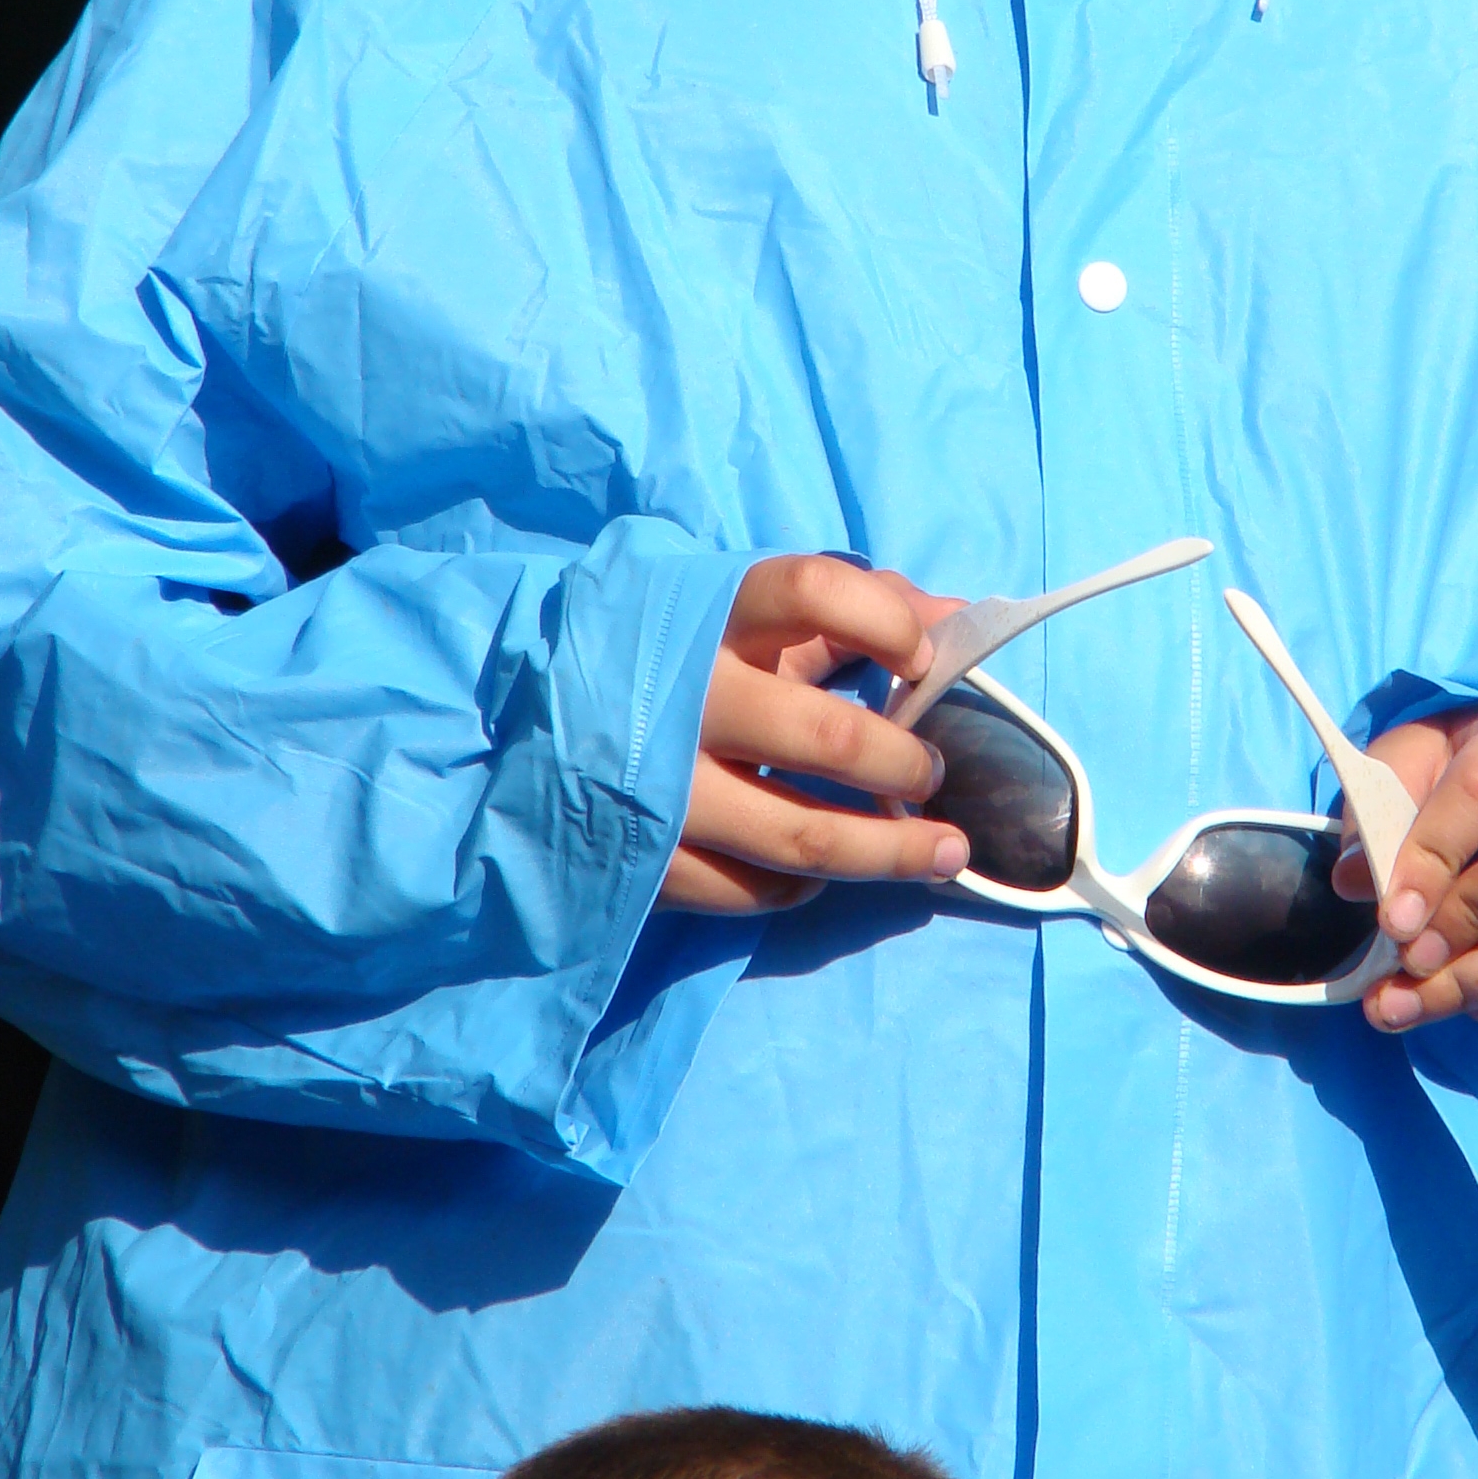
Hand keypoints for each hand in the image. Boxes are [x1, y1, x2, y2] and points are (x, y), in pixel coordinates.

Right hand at [662, 555, 969, 915]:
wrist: (520, 721)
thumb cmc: (667, 659)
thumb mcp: (743, 616)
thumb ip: (852, 606)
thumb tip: (958, 620)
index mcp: (708, 616)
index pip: (811, 590)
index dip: (885, 620)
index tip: (920, 660)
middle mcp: (684, 696)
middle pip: (829, 736)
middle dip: (904, 763)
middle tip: (930, 772)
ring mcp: (662, 784)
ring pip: (804, 833)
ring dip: (889, 850)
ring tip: (940, 851)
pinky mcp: (644, 856)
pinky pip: (751, 888)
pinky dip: (803, 886)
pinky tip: (820, 873)